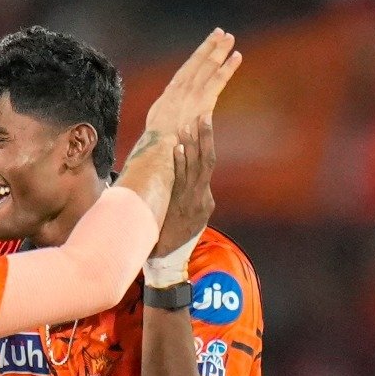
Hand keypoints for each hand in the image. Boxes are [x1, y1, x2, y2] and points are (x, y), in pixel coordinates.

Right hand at [143, 29, 240, 136]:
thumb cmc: (157, 139)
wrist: (158, 145)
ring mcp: (193, 93)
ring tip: (230, 37)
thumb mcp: (158, 120)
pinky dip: (228, 67)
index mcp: (172, 92)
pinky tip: (237, 56)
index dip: (199, 54)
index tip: (208, 42)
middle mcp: (183, 88)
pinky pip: (218, 80)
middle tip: (222, 33)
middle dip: (211, 47)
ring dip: (220, 51)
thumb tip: (172, 100)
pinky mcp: (204, 100)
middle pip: (200, 63)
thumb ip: (168, 107)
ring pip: (209, 67)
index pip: (188, 68)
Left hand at [151, 118, 215, 256]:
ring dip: (193, 145)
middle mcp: (202, 198)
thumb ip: (185, 201)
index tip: (202, 123)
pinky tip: (179, 149)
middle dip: (205, 138)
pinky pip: (182, 180)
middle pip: (206, 161)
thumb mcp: (186, 221)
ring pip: (197, 168)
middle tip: (203, 115)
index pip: (207, 165)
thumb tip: (176, 184)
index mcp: (204, 200)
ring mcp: (193, 201)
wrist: (168, 260)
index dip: (206, 144)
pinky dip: (181, 164)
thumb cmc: (171, 239)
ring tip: (190, 124)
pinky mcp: (182, 206)